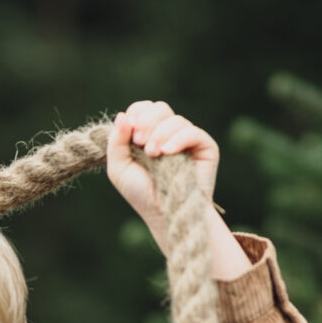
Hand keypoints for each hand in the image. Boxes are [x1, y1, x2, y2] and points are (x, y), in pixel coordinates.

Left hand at [107, 102, 219, 224]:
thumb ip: (116, 142)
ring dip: (160, 134)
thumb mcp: (119, 169)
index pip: (145, 108)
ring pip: (176, 120)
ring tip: (152, 154)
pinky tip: (167, 151)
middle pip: (160, 108)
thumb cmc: (141, 194)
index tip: (131, 132)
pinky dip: (178, 138)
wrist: (164, 214)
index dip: (137, 113)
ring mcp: (188, 140)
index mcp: (150, 134)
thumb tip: (122, 115)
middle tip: (139, 142)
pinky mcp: (205, 148)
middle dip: (147, 122)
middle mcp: (170, 134)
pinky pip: (193, 132)